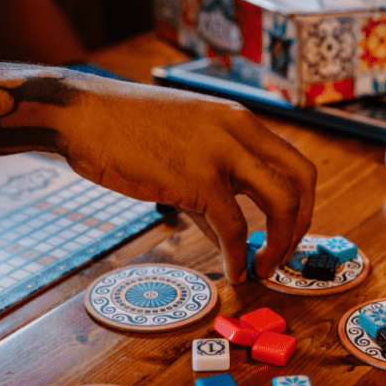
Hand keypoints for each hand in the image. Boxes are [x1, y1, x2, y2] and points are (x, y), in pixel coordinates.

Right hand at [59, 76, 315, 282]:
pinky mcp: (197, 179)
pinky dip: (239, 256)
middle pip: (303, 181)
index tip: (289, 233)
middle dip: (302, 224)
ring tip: (262, 268)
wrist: (82, 114)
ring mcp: (222, 154)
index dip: (302, 205)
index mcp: (241, 122)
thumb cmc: (125, 130)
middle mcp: (241, 132)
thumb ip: (211, 191)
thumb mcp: (184, 148)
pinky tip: (233, 272)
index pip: (296, 163)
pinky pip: (235, 227)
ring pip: (281, 204)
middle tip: (285, 254)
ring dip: (279, 245)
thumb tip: (228, 239)